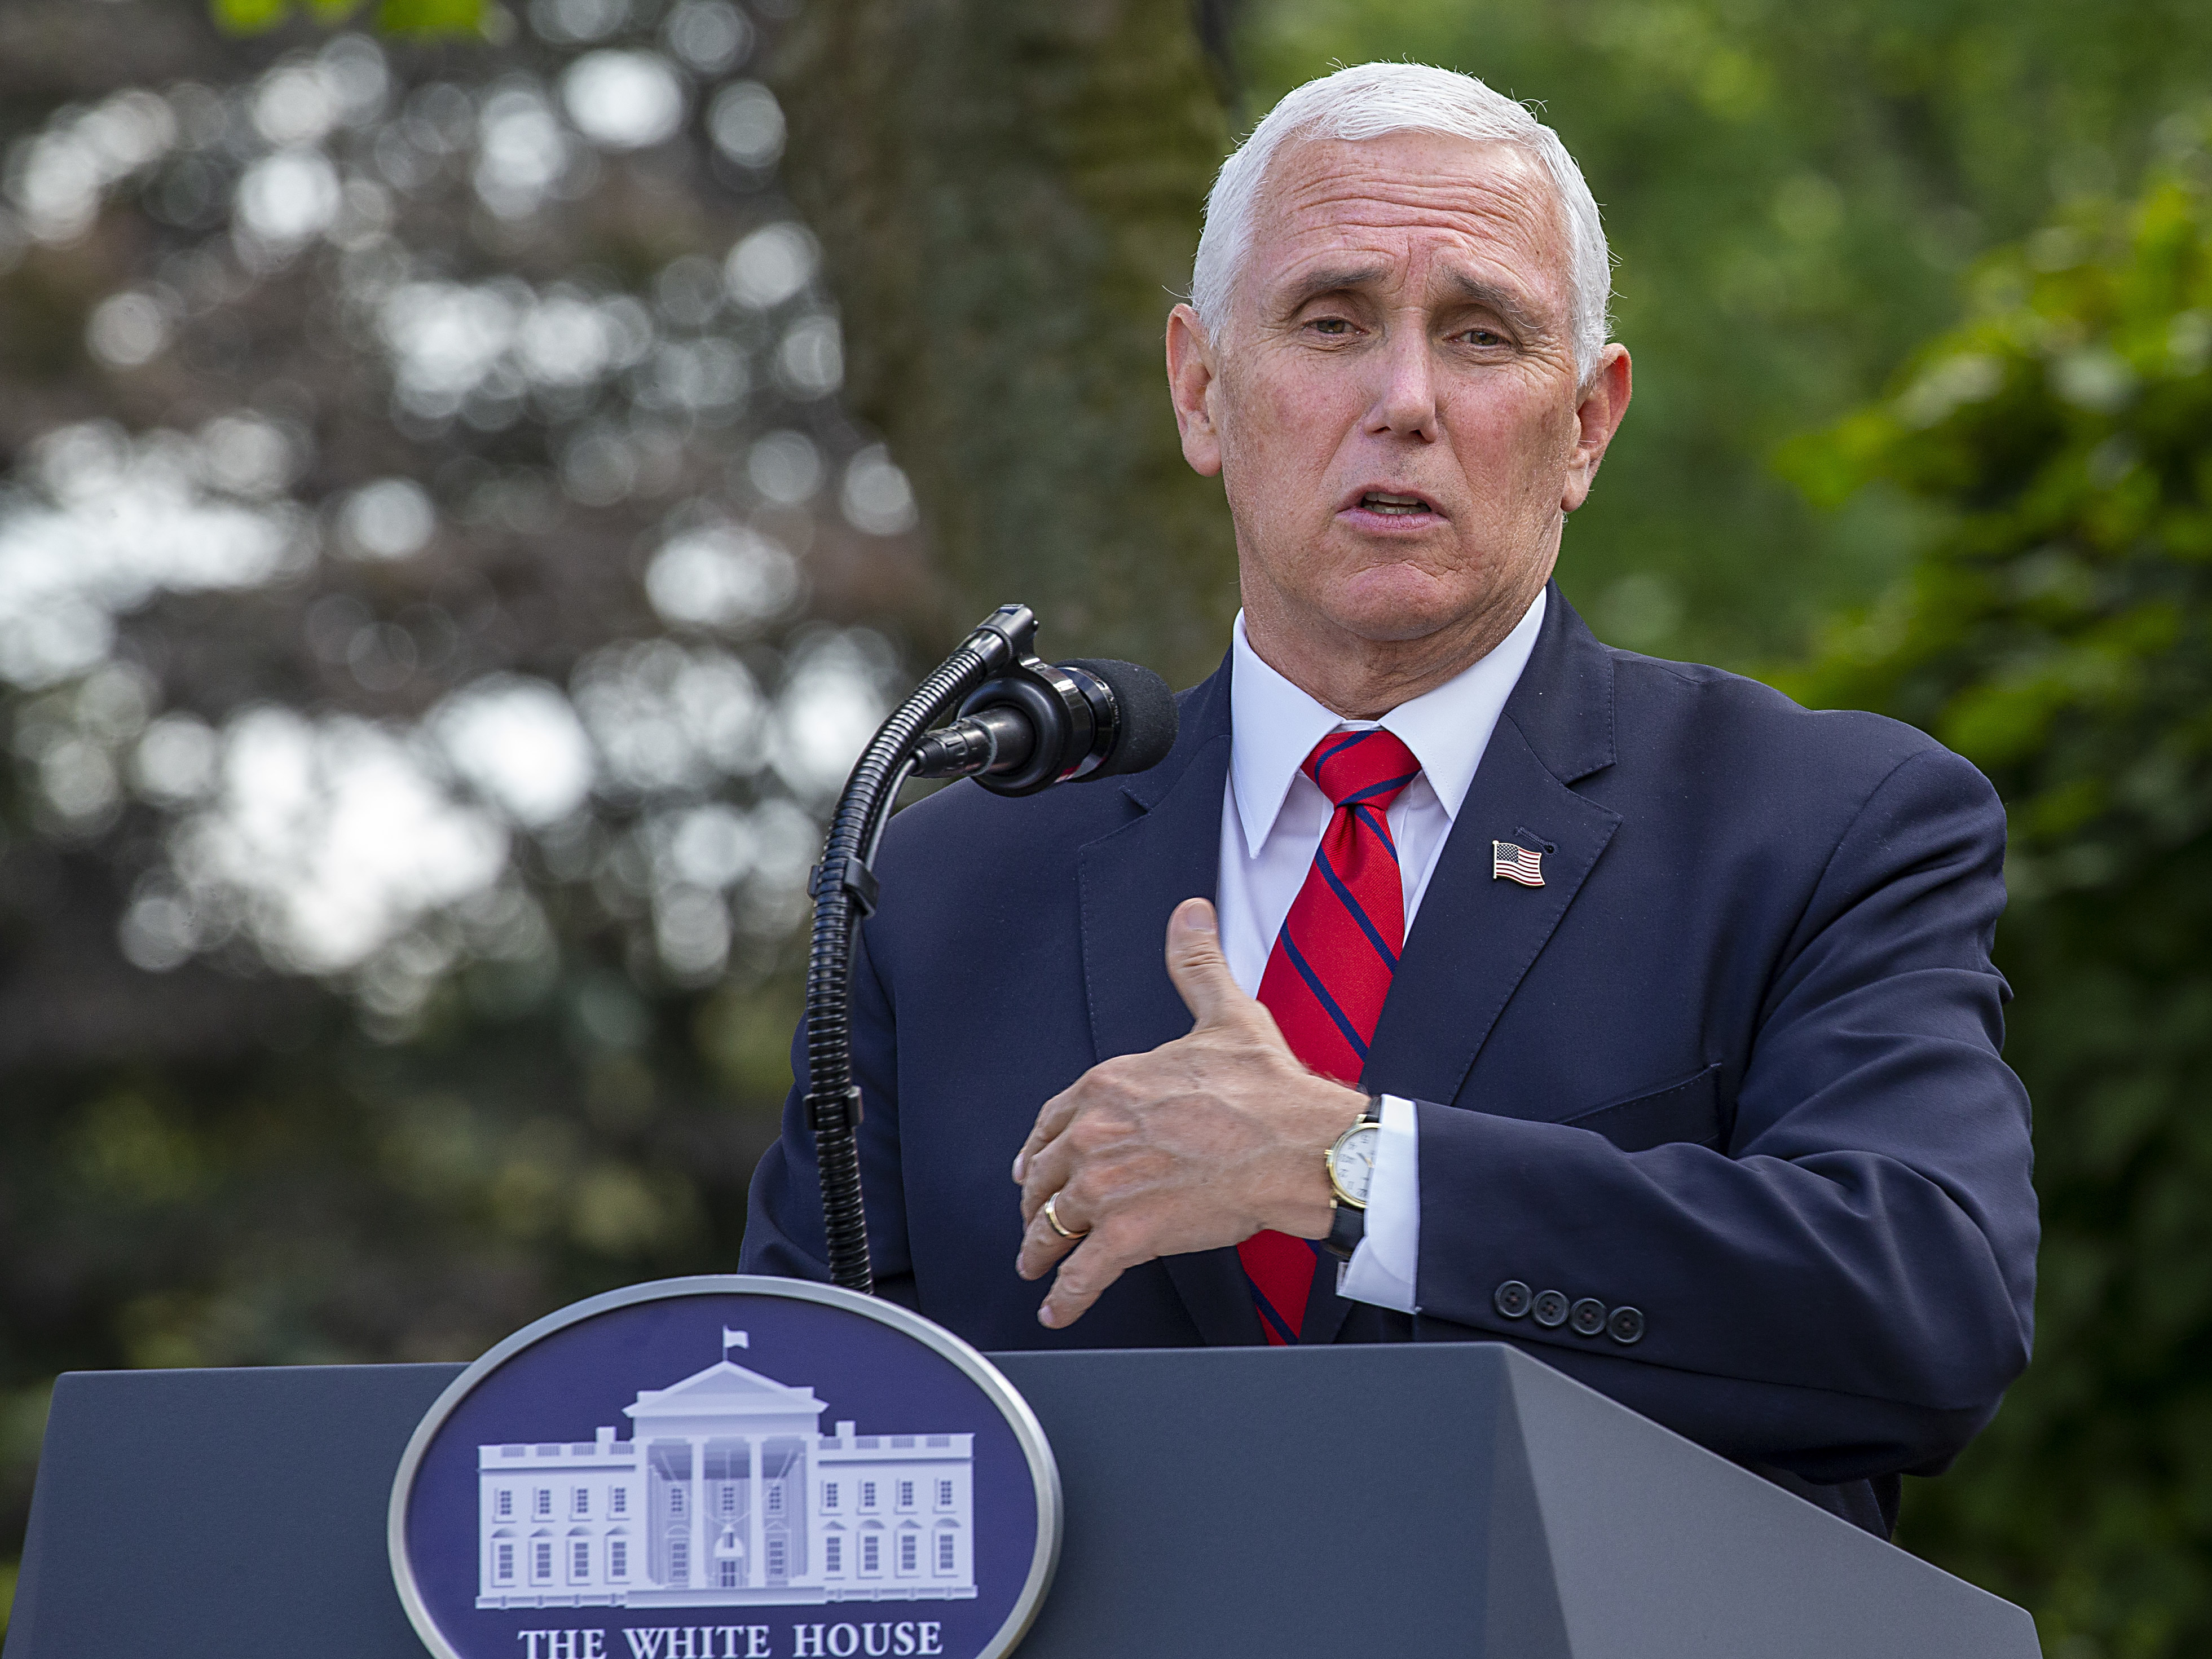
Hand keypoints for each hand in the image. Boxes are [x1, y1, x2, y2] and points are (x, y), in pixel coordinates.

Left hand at [1011, 896, 1367, 1328]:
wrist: (1303, 1146)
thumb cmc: (1269, 1087)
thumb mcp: (1224, 1012)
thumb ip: (1195, 963)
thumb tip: (1190, 912)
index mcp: (1109, 1084)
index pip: (1052, 1121)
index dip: (1039, 1148)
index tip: (1033, 1167)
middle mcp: (1095, 1133)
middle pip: (1044, 1176)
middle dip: (1037, 1201)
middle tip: (1036, 1221)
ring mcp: (1107, 1186)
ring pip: (1052, 1224)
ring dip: (1041, 1249)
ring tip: (1038, 1265)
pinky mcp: (1128, 1234)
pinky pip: (1082, 1273)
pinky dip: (1066, 1296)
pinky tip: (1058, 1307)